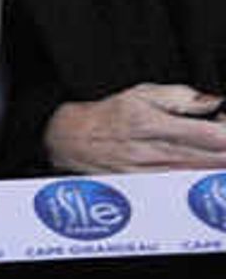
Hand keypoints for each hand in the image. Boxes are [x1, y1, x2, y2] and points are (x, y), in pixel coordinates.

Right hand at [44, 81, 225, 173]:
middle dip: (224, 151)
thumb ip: (182, 96)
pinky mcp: (145, 186)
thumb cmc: (107, 115)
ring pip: (197, 173)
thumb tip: (214, 102)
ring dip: (216, 164)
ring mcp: (148, 172)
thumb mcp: (142, 93)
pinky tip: (206, 170)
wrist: (69, 140)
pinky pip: (181, 183)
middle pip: (208, 158)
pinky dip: (199, 175)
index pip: (206, 135)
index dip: (225, 132)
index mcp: (150, 124)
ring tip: (220, 156)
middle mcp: (149, 152)